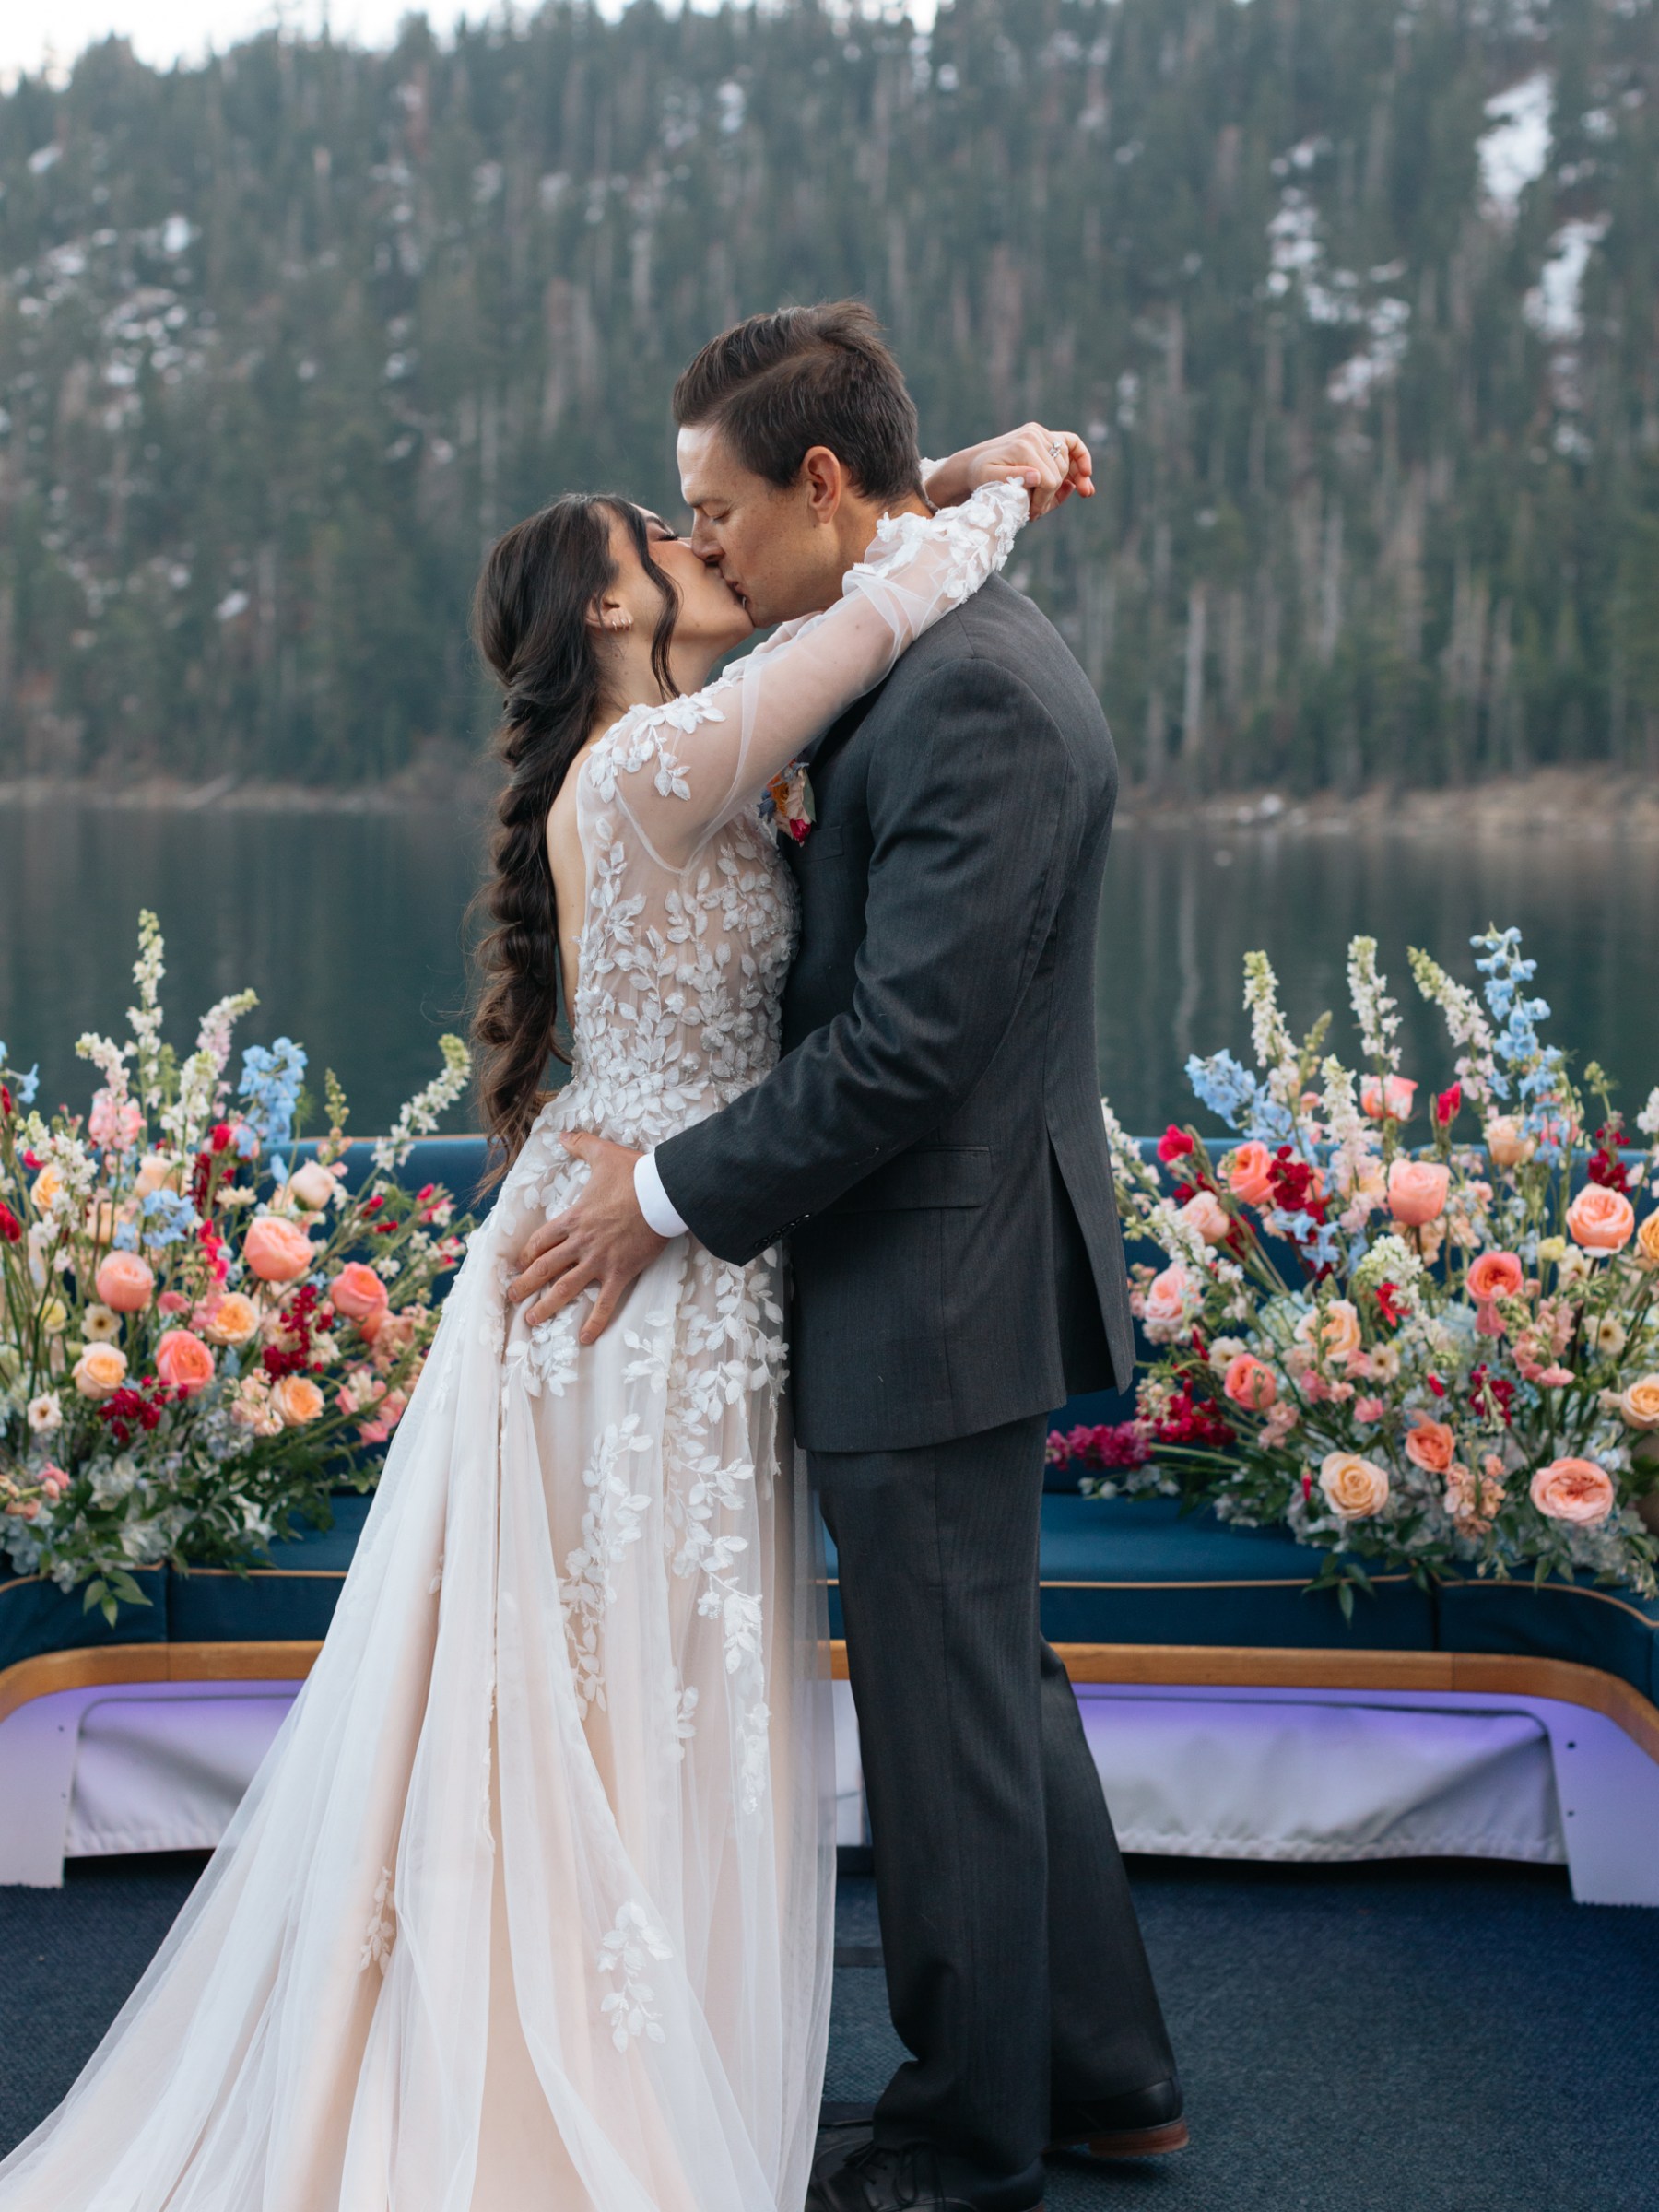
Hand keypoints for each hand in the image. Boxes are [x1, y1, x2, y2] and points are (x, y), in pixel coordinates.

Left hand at [506, 1131, 667, 1343]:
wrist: (663, 1192)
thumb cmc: (634, 1174)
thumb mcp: (603, 1154)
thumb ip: (580, 1144)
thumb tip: (563, 1134)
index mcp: (573, 1218)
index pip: (540, 1241)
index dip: (526, 1254)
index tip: (517, 1265)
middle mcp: (580, 1242)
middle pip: (543, 1267)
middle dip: (523, 1284)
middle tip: (510, 1297)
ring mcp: (599, 1260)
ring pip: (565, 1288)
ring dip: (546, 1306)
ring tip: (531, 1320)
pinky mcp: (621, 1272)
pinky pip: (605, 1303)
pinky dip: (594, 1322)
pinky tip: (585, 1339)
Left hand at [924, 424, 1093, 519]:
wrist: (972, 463)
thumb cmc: (979, 476)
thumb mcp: (988, 480)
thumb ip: (1012, 478)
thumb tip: (1038, 476)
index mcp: (1023, 447)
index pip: (1049, 480)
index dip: (1045, 500)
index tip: (1033, 513)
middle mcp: (1034, 436)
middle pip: (1060, 472)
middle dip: (1053, 494)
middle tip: (1040, 509)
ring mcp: (1040, 433)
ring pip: (1067, 460)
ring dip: (1074, 479)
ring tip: (1082, 493)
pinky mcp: (1043, 435)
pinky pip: (1072, 443)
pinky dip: (1081, 458)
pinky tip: (1087, 474)